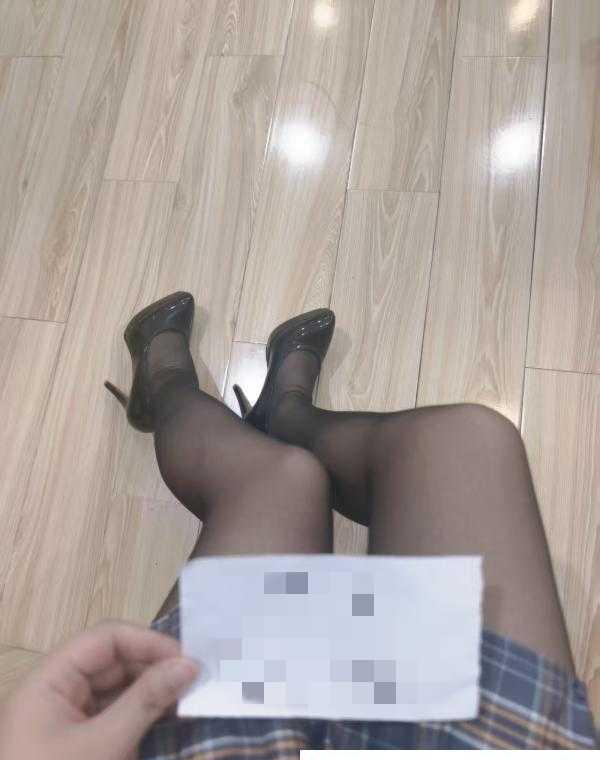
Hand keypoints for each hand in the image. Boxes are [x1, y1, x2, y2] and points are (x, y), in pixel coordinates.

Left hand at [0, 620, 198, 759]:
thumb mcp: (103, 746)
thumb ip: (146, 701)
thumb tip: (190, 664)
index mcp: (49, 680)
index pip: (106, 638)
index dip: (148, 642)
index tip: (189, 660)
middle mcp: (56, 693)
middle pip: (113, 662)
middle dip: (155, 668)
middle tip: (198, 682)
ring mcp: (66, 722)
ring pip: (117, 691)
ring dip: (152, 693)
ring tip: (191, 701)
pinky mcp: (77, 748)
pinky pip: (114, 718)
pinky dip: (142, 718)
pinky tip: (171, 724)